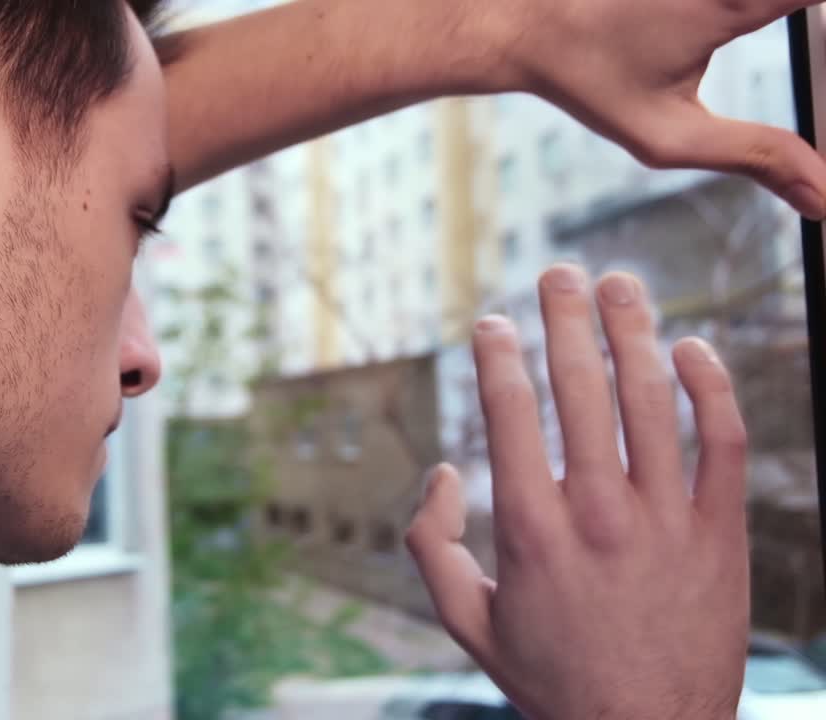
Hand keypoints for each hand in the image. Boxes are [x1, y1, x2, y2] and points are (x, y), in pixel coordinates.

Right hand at [406, 264, 749, 719]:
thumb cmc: (551, 677)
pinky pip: (725, 442)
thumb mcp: (466, 622)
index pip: (511, 413)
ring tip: (620, 283)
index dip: (499, 355)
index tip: (493, 323)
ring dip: (633, 330)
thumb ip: (433, 544)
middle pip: (581, 388)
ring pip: (652, 399)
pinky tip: (692, 348)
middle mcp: (598, 513)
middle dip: (565, 318)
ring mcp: (666, 520)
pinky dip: (711, 387)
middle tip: (559, 273)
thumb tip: (444, 471)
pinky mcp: (720, 532)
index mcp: (531, 531)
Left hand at [496, 0, 825, 217]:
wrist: (527, 22)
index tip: (825, 62)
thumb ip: (755, 158)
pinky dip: (766, 5)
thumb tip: (823, 198)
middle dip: (812, 14)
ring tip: (732, 48)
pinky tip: (742, 24)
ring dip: (792, 9)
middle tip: (814, 52)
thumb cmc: (587, 76)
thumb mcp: (669, 136)